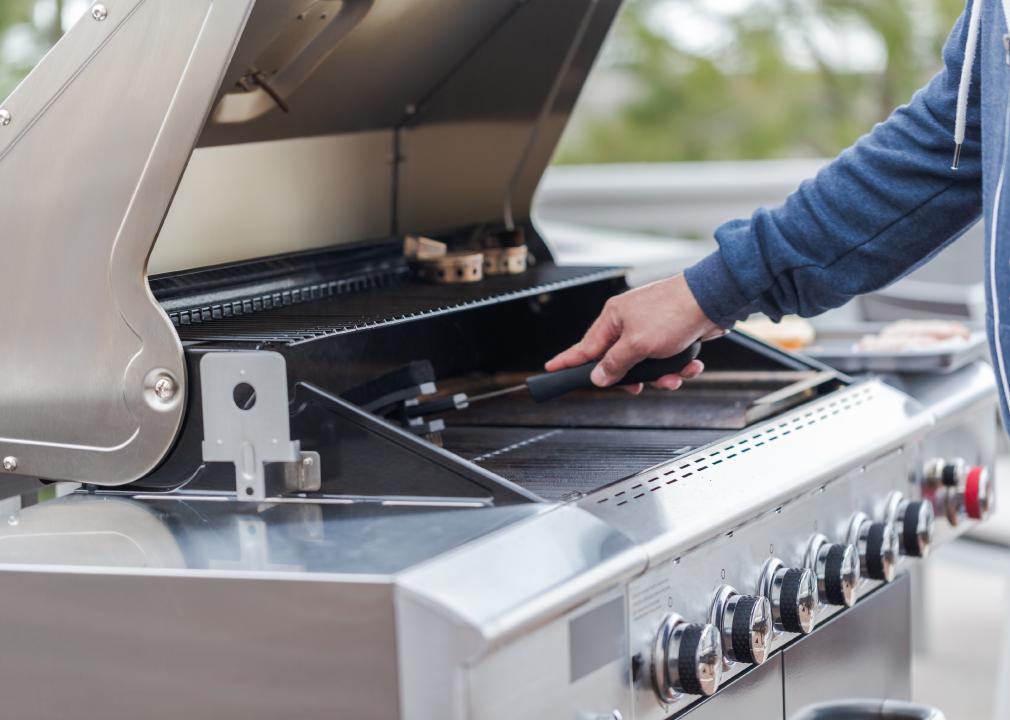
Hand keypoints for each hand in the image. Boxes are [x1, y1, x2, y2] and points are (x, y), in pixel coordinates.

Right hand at [545, 274, 721, 391]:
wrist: (713, 300)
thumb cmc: (674, 311)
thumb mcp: (637, 344)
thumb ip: (615, 363)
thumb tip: (599, 377)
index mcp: (614, 318)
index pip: (584, 346)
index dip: (567, 361)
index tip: (551, 369)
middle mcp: (629, 321)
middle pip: (618, 361)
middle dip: (633, 378)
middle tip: (639, 386)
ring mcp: (650, 328)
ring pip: (645, 364)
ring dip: (660, 375)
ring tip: (673, 376)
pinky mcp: (670, 334)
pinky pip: (665, 359)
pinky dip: (676, 366)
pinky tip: (688, 365)